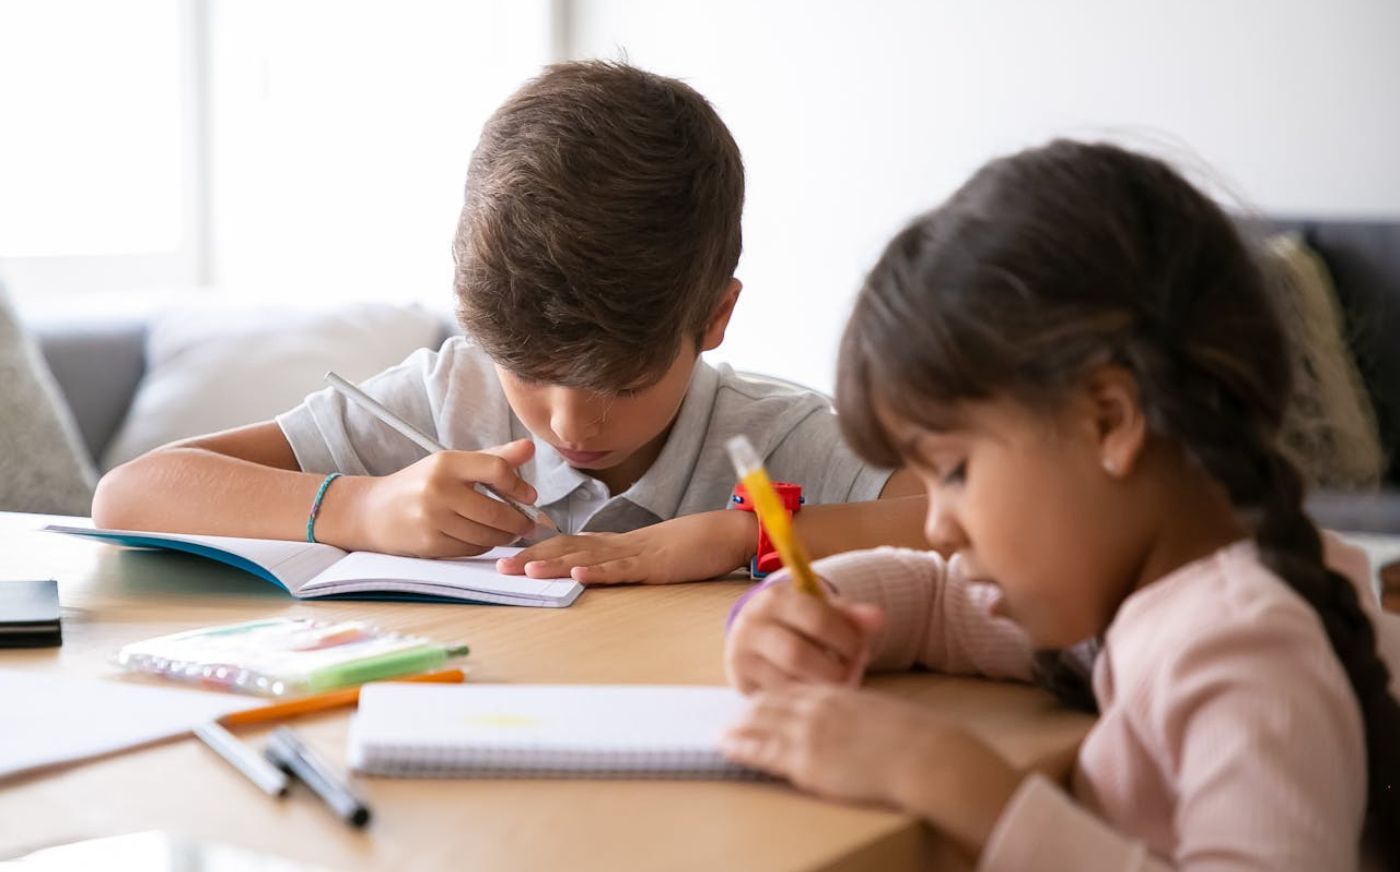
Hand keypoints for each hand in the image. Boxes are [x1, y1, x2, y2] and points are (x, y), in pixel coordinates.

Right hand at [329, 439, 539, 557]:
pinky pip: (471, 549)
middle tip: (529, 523)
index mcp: (446, 463)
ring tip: (511, 532)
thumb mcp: (452, 464)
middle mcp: (438, 489)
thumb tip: (530, 448)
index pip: (496, 468)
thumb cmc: (421, 485)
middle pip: (496, 510)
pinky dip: (484, 545)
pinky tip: (485, 538)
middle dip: (519, 521)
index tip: (529, 495)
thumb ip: (493, 458)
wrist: (374, 512)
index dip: (519, 485)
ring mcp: (432, 519)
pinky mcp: (430, 544)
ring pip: (486, 534)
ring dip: (505, 536)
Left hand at [494, 509, 753, 584]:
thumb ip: (617, 564)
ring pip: (588, 556)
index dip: (535, 551)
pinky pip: (623, 568)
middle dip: (532, 557)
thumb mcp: (644, 559)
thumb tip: (589, 573)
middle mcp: (616, 546)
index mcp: (612, 546)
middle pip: (567, 548)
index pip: (566, 545)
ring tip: (526, 569)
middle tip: (499, 566)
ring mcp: (634, 553)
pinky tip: (580, 573)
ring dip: (555, 563)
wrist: (722, 533)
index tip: (505, 560)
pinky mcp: (655, 564)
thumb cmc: (686, 548)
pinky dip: (600, 570)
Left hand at [722, 685, 1021, 856]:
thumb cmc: (913, 737)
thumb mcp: (881, 713)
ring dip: (739, 727)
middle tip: (733, 715)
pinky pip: (763, 751)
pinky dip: (742, 747)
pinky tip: (728, 746)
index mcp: (837, 694)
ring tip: (722, 731)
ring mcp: (809, 733)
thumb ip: (861, 712)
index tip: (761, 700)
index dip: (775, 696)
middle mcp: (818, 708)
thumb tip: (860, 721)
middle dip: (749, 710)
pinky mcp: (806, 760)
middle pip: (772, 703)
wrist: (921, 753)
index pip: (795, 689)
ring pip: (761, 724)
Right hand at [724, 581, 883, 691]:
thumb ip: (851, 616)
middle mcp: (751, 624)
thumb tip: (879, 619)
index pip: (817, 619)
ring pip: (786, 682)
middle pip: (797, 655)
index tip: (859, 650)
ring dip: (819, 688)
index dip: (846, 639)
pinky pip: (779, 699)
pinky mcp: (741, 682)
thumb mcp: (822, 610)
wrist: (757, 635)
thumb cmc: (799, 622)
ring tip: (838, 684)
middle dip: (832, 669)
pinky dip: (804, 699)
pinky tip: (818, 694)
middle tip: (851, 673)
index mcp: (775, 598)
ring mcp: (742, 655)